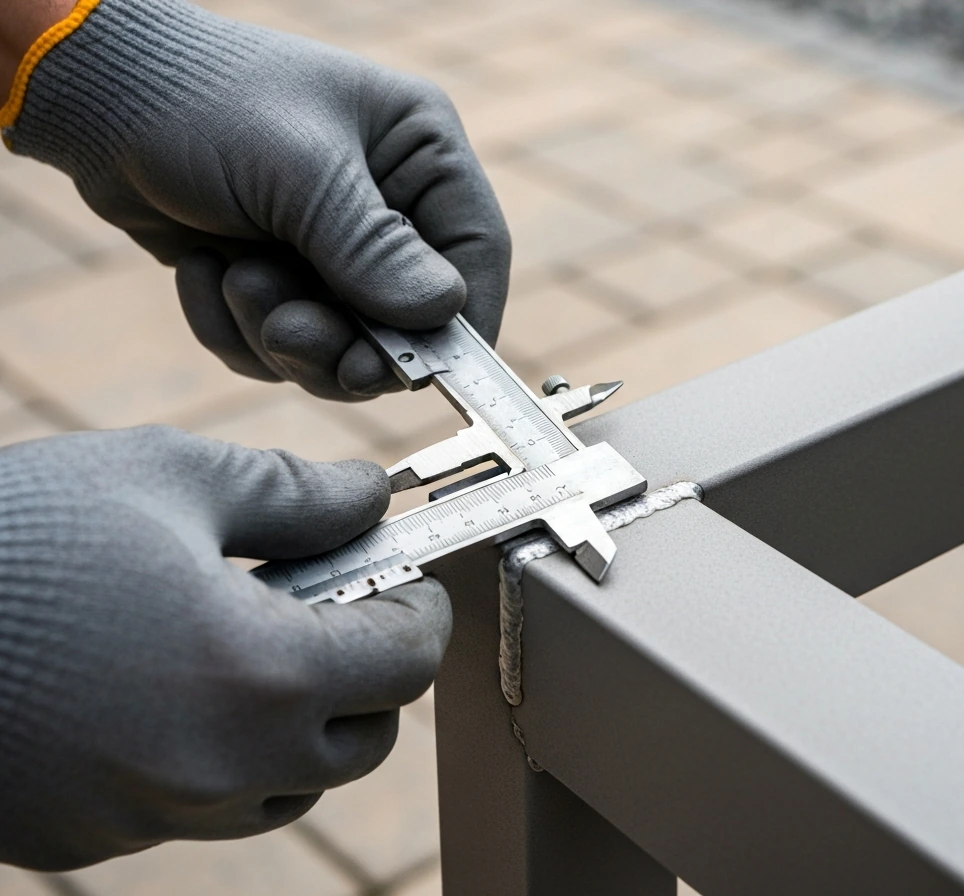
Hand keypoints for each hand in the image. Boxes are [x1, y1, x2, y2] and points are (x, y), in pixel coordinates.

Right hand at [0, 427, 450, 869]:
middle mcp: (220, 768)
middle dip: (367, 674)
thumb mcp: (168, 476)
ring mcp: (151, 817)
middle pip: (361, 742)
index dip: (419, 613)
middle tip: (332, 609)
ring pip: (286, 790)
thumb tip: (370, 496)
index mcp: (259, 674)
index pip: (405, 663)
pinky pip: (195, 809)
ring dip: (298, 727)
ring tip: (246, 646)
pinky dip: (212, 758)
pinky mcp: (89, 839)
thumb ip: (293, 494)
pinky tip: (163, 689)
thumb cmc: (15, 535)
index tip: (407, 581)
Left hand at [4, 0, 509, 399]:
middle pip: (407, 320)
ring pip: (341, 347)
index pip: (476, 254)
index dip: (458, 324)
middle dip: (342, 340)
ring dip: (280, 334)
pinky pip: (280, 348)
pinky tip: (203, 271)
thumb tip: (440, 316)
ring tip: (235, 278)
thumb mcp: (297, 172)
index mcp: (420, 154)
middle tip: (288, 331)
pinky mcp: (280, 280)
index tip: (422, 371)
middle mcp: (388, 205)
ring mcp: (332, 249)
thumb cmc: (201, 101)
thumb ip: (372, 249)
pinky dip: (235, 330)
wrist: (92, 99)